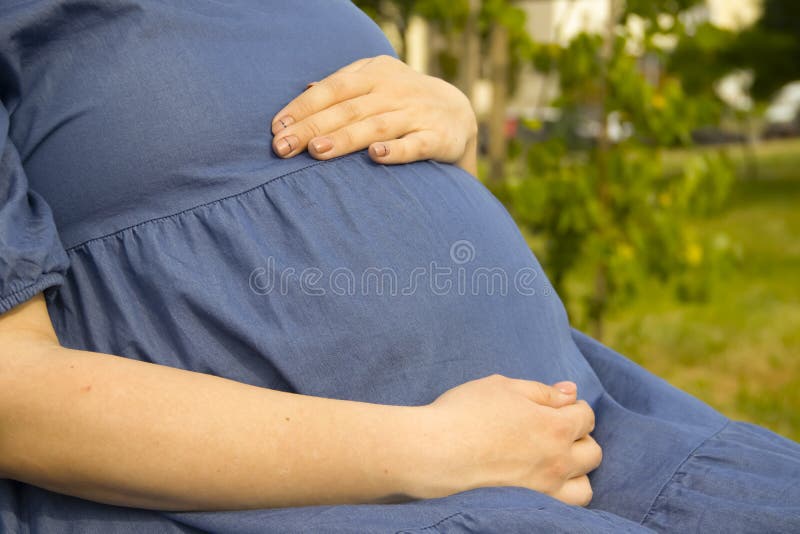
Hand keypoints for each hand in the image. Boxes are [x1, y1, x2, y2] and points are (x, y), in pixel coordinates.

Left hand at [270, 55, 477, 175]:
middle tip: (283, 148)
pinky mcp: (438, 138)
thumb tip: (304, 91)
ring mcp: (417, 113)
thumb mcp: (376, 84)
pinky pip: (415, 144)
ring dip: (345, 139)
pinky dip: (396, 150)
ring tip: (316, 152)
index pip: (333, 88)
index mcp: (375, 74)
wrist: (460, 114)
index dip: (304, 108)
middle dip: (312, 127)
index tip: (277, 128)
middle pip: (348, 109)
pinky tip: (375, 156)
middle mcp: (395, 91)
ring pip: (376, 125)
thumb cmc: (404, 101)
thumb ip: (344, 86)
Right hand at [412, 374, 600, 506]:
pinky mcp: (530, 506)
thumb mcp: (503, 387)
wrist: (435, 452)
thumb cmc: (465, 413)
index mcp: (555, 425)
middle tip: (552, 431)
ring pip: (585, 486)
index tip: (555, 406)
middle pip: (592, 451)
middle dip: (579, 438)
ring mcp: (546, 488)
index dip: (572, 407)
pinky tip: (543, 483)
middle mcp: (558, 459)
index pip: (586, 416)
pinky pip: (564, 509)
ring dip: (576, 472)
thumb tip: (570, 392)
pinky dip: (562, 495)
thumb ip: (541, 391)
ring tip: (554, 462)